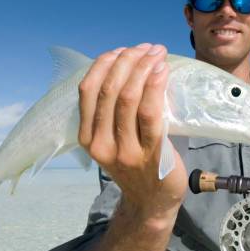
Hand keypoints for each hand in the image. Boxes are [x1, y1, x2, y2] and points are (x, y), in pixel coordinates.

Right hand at [78, 43, 187, 225]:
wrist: (152, 202)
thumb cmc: (137, 165)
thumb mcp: (113, 140)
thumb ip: (112, 113)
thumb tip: (127, 68)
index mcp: (88, 138)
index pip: (87, 90)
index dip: (104, 63)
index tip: (122, 49)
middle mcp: (102, 145)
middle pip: (109, 90)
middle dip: (128, 60)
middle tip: (146, 48)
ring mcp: (126, 151)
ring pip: (128, 98)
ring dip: (143, 68)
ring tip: (156, 53)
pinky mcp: (151, 155)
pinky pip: (151, 113)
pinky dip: (155, 86)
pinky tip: (161, 71)